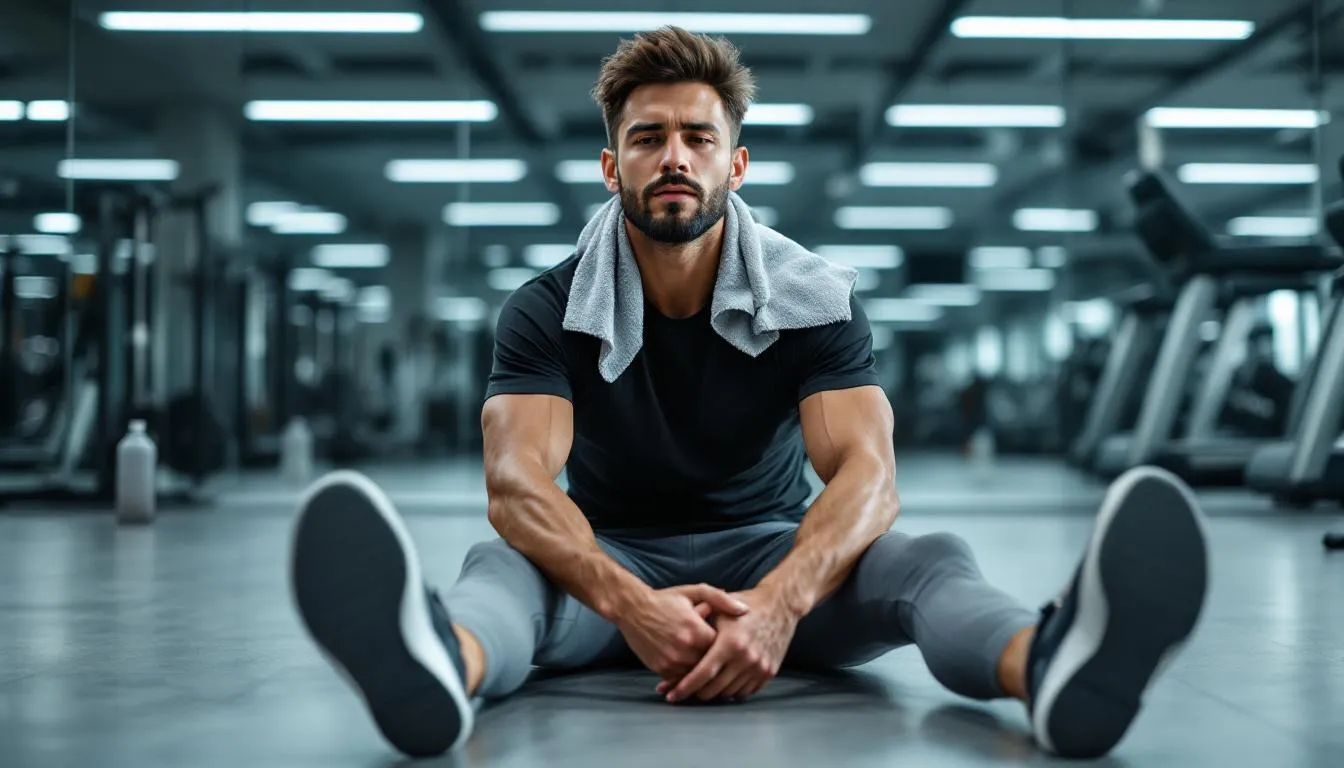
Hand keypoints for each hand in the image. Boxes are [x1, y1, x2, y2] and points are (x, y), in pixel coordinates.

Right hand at [615, 583, 750, 681]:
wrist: (633, 609)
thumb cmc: (667, 599)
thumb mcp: (695, 591)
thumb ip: (721, 600)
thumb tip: (745, 610)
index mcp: (696, 630)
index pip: (722, 648)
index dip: (727, 646)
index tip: (730, 642)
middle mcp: (684, 648)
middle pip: (711, 664)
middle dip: (717, 661)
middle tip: (725, 658)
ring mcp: (671, 661)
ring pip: (697, 675)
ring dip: (704, 672)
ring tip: (712, 666)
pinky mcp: (661, 669)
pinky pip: (681, 679)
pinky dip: (688, 677)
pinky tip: (693, 670)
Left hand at [659, 587, 798, 703]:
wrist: (780, 605)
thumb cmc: (745, 605)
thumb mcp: (719, 608)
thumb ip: (698, 625)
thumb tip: (675, 645)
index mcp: (730, 642)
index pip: (703, 673)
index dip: (684, 687)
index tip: (671, 694)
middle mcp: (745, 658)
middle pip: (714, 689)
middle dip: (696, 693)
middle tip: (683, 691)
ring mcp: (759, 667)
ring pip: (729, 693)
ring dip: (714, 693)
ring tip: (702, 687)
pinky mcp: (769, 671)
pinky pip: (745, 692)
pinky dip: (732, 691)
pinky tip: (722, 684)